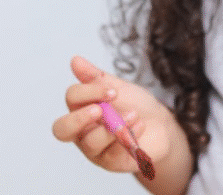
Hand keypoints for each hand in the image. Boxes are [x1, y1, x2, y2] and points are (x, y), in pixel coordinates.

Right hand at [51, 55, 184, 178]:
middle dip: (80, 118)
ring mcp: (94, 149)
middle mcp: (82, 130)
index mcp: (82, 108)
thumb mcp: (118, 88)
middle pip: (61, 129)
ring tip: (133, 115)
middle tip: (100, 110)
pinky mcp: (110, 162)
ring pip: (90, 142)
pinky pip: (112, 153)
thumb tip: (75, 60)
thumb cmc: (135, 105)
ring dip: (113, 126)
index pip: (72, 98)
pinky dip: (128, 136)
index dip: (89, 91)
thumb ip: (96, 77)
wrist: (161, 125)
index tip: (112, 90)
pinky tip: (140, 126)